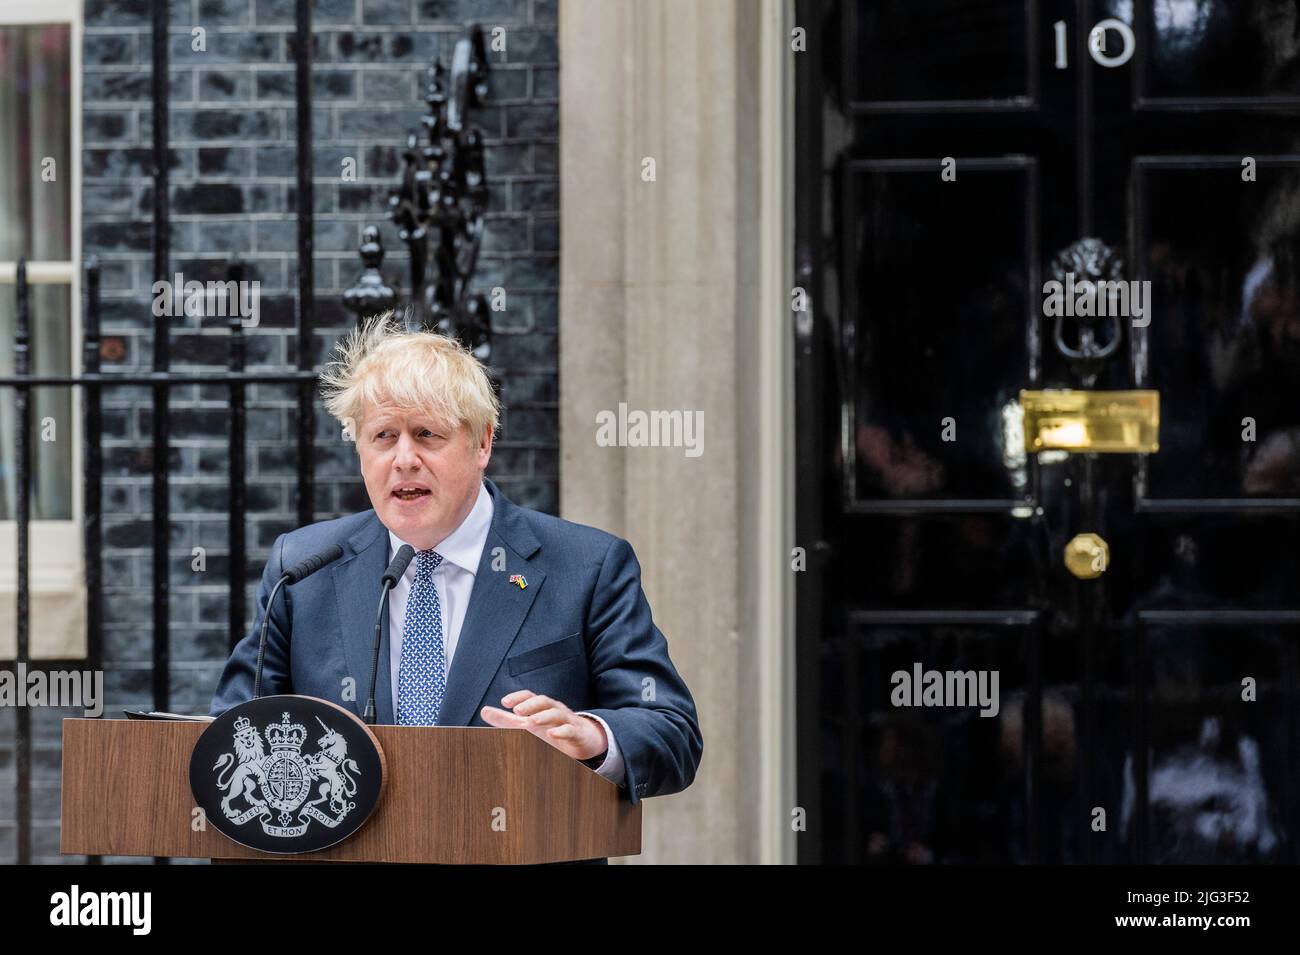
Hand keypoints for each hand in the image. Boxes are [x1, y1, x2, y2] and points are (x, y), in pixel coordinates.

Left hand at [480, 690, 607, 761]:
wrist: (584, 738)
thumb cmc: (552, 728)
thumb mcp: (528, 724)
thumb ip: (506, 720)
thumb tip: (484, 711)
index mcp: (542, 706)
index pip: (530, 696)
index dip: (519, 697)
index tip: (504, 702)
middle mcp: (555, 709)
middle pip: (543, 701)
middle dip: (530, 705)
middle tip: (517, 711)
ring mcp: (567, 720)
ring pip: (557, 713)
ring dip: (544, 716)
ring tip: (531, 722)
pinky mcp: (577, 733)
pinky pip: (570, 730)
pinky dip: (561, 731)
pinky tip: (552, 734)